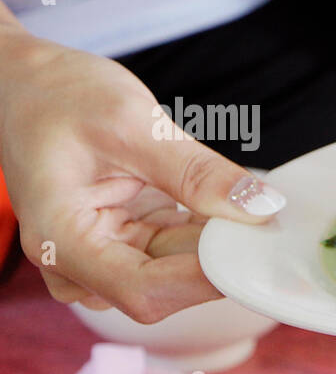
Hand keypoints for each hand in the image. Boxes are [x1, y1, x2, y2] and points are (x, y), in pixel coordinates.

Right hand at [0, 28, 284, 321]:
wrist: (30, 83)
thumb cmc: (61, 95)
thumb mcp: (133, 123)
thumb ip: (197, 172)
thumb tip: (262, 208)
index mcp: (60, 241)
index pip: (144, 290)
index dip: (205, 280)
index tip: (254, 249)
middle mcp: (75, 264)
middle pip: (164, 289)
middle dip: (216, 260)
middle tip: (266, 222)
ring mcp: (101, 257)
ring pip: (176, 274)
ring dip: (213, 245)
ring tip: (244, 205)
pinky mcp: (125, 243)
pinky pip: (176, 252)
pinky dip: (205, 232)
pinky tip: (227, 206)